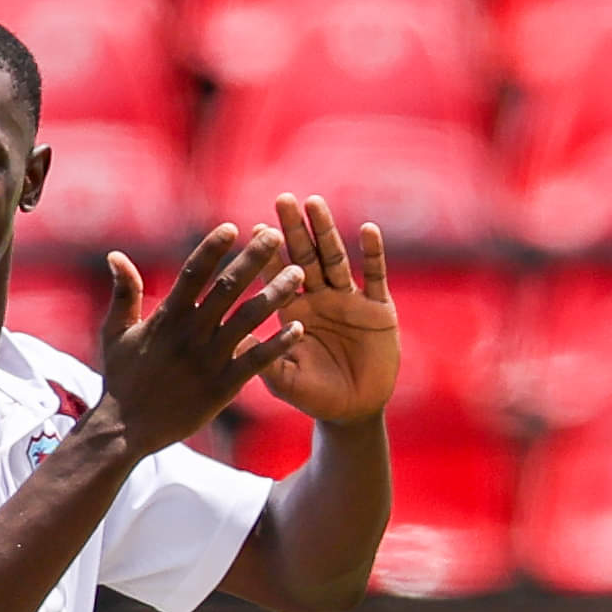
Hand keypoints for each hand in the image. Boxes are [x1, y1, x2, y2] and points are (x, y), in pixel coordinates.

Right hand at [92, 223, 305, 457]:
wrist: (125, 429)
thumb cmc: (122, 379)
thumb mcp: (115, 332)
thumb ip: (124, 293)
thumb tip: (116, 254)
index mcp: (168, 315)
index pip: (193, 271)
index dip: (213, 248)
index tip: (232, 228)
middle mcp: (191, 332)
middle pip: (227, 287)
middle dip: (253, 258)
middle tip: (275, 234)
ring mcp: (208, 359)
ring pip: (248, 319)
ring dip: (275, 294)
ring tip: (299, 273)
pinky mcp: (222, 387)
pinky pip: (255, 361)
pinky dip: (276, 344)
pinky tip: (297, 329)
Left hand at [252, 195, 397, 426]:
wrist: (354, 412)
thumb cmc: (315, 397)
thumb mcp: (285, 381)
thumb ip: (264, 361)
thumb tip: (233, 340)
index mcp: (295, 312)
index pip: (278, 276)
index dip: (269, 254)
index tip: (257, 229)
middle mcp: (320, 299)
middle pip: (306, 257)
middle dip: (295, 229)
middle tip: (282, 199)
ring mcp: (350, 300)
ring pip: (336, 259)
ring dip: (327, 232)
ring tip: (315, 204)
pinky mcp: (379, 308)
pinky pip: (376, 276)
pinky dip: (373, 254)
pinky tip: (367, 229)